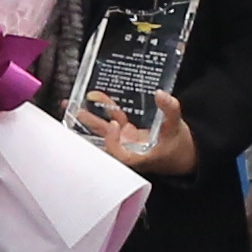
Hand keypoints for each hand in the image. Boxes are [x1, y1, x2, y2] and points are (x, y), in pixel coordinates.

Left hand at [72, 89, 198, 180]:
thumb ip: (170, 110)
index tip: (114, 125)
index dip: (112, 142)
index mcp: (138, 156)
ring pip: (103, 131)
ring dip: (88, 119)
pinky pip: (112, 120)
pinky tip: (94, 98)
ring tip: (71, 106)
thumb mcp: (177, 127)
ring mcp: (125, 141)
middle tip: (71, 113)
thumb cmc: (178, 146)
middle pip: (101, 143)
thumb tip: (160, 94)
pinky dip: (105, 110)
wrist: (181, 154)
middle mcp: (127, 150)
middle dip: (84, 130)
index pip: (119, 155)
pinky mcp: (126, 133)